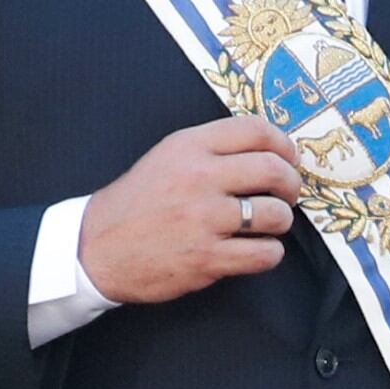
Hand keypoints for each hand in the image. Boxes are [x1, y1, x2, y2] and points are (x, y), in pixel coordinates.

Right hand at [79, 117, 304, 304]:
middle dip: (292, 184)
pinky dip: (270, 253)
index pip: (256, 130)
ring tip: (268, 224)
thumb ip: (212, 148)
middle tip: (287, 194)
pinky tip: (257, 250)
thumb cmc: (138, 202)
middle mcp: (198, 178)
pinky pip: (265, 254)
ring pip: (276, 215)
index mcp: (189, 146)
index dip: (284, 144)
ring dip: (282, 221)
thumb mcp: (167, 157)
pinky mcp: (207, 258)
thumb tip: (268, 149)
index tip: (289, 158)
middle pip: (274, 170)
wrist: (97, 247)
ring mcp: (204, 219)